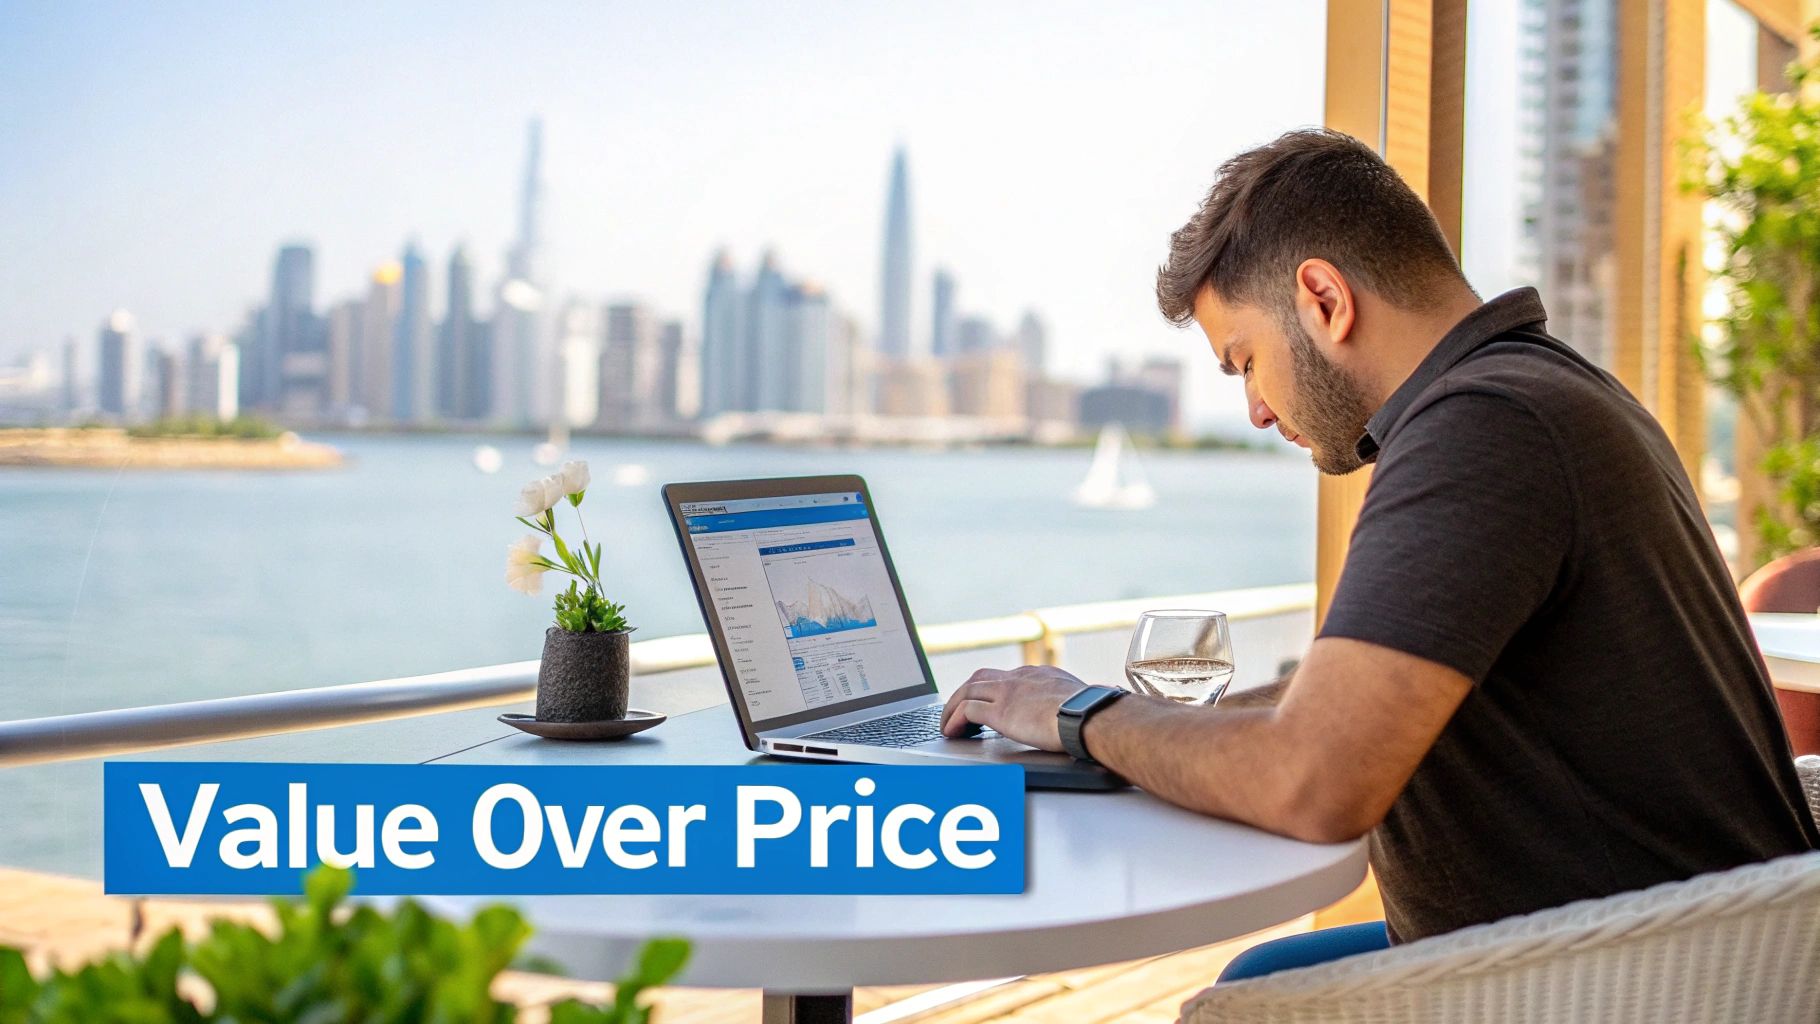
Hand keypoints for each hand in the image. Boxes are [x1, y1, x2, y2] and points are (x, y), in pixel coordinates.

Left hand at [939, 665, 1093, 750]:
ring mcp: (1008, 692)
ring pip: (968, 691)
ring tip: (946, 724)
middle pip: (981, 677)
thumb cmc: (1093, 715)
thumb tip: (1070, 716)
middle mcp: (1020, 678)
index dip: (991, 688)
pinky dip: (954, 719)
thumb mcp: (1077, 701)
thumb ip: (1065, 704)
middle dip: (965, 692)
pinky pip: (967, 710)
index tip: (985, 700)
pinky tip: (951, 732)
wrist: (1090, 716)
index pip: (1006, 676)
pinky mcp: (1001, 711)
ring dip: (952, 707)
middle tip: (955, 709)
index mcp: (1039, 675)